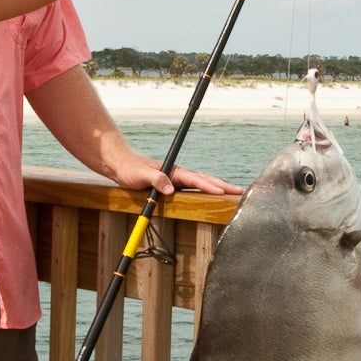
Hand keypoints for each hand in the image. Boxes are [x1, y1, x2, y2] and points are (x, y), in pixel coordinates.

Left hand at [108, 154, 242, 198]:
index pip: (195, 180)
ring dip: (218, 187)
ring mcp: (177, 179)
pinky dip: (207, 190)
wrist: (121, 165)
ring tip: (233, 192)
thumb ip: (155, 179)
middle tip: (239, 191)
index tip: (222, 192)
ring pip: (202, 183)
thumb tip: (170, 189)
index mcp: (174, 171)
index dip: (209, 186)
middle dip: (222, 185)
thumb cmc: (130, 169)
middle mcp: (178, 174)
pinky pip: (194, 188)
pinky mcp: (173, 185)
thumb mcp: (140, 175)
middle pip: (205, 179)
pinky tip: (213, 195)